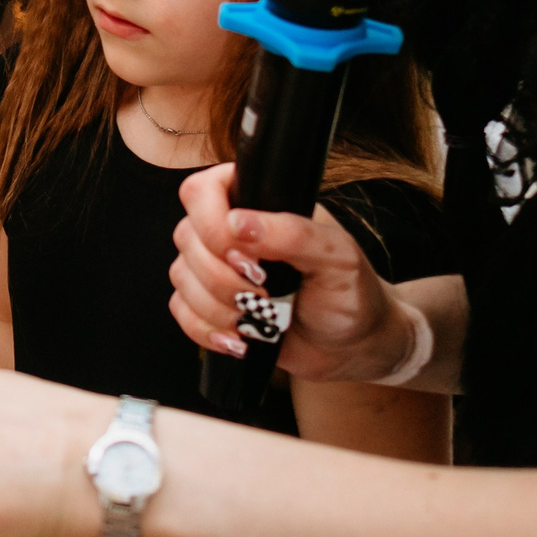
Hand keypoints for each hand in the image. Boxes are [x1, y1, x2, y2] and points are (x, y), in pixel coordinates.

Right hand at [169, 164, 425, 383]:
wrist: (355, 344)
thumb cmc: (352, 293)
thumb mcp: (337, 258)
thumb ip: (292, 234)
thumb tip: (237, 223)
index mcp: (257, 203)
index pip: (202, 192)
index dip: (211, 226)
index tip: (249, 260)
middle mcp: (229, 232)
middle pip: (186, 238)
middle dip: (222, 277)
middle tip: (265, 295)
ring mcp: (215, 268)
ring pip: (181, 277)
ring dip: (218, 307)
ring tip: (261, 321)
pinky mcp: (209, 305)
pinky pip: (181, 312)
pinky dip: (207, 330)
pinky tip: (240, 339)